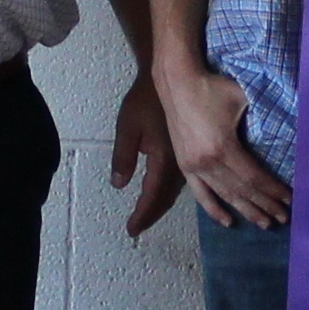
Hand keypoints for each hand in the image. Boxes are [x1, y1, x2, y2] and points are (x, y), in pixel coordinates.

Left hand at [108, 74, 185, 238]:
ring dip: (161, 206)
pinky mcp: (189, 153)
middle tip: (136, 229)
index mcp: (164, 159)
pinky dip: (170, 193)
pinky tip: (165, 196)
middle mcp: (180, 164)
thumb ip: (123, 157)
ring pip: (175, 192)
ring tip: (148, 217)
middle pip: (166, 199)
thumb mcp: (128, 128)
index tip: (131, 230)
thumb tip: (119, 185)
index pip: (152, 195)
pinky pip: (182, 181)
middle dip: (151, 215)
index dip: (142, 214)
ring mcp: (188, 159)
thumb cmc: (145, 100)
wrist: (171, 79)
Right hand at [156, 65, 290, 229]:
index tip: (289, 200)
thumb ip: (265, 114)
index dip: (273, 191)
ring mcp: (193, 166)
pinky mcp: (184, 165)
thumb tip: (291, 126)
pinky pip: (200, 194)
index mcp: (223, 147)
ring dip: (246, 210)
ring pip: (224, 196)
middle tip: (283, 218)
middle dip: (265, 205)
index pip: (254, 178)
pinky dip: (214, 209)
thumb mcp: (244, 98)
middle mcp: (207, 163)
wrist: (177, 81)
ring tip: (265, 223)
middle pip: (242, 191)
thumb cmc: (214, 87)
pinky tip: (228, 221)